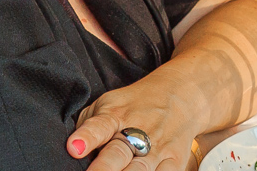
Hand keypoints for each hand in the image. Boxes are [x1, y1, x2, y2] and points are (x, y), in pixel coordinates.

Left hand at [68, 79, 200, 169]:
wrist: (183, 93)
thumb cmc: (136, 104)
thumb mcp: (109, 103)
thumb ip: (89, 127)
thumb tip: (73, 153)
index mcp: (116, 115)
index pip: (100, 126)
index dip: (87, 137)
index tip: (74, 148)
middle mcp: (138, 132)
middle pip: (118, 154)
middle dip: (103, 169)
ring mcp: (158, 148)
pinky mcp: (175, 160)